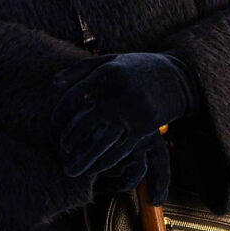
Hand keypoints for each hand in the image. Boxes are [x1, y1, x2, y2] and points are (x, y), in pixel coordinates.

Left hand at [51, 52, 195, 202]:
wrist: (175, 77)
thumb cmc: (134, 67)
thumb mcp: (108, 61)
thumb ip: (80, 70)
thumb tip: (54, 83)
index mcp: (106, 73)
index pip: (74, 98)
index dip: (60, 115)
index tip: (54, 127)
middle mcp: (119, 93)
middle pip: (85, 123)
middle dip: (69, 141)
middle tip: (61, 152)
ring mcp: (133, 111)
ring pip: (103, 141)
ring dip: (85, 159)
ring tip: (72, 170)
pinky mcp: (145, 127)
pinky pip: (122, 149)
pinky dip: (106, 162)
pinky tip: (95, 169)